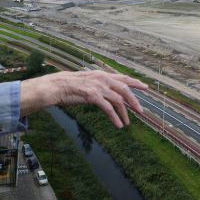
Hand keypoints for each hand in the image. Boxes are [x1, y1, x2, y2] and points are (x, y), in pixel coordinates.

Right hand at [19, 70, 147, 127]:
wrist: (54, 87)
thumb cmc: (68, 86)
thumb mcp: (87, 82)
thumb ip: (98, 86)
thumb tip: (107, 92)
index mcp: (101, 75)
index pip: (122, 77)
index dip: (135, 82)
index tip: (145, 86)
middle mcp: (101, 78)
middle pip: (124, 88)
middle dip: (134, 100)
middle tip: (141, 111)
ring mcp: (97, 86)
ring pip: (118, 99)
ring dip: (125, 112)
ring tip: (128, 123)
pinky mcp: (92, 95)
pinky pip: (108, 108)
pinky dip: (115, 117)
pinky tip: (118, 124)